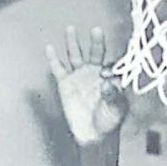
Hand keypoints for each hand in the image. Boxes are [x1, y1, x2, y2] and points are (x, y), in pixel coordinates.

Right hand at [46, 25, 128, 145]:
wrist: (93, 136)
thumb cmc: (109, 122)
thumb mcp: (116, 110)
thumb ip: (113, 96)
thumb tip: (106, 83)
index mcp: (110, 77)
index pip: (112, 64)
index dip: (111, 65)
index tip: (109, 70)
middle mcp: (95, 73)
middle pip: (95, 53)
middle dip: (96, 42)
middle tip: (96, 31)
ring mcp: (79, 77)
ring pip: (76, 55)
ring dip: (73, 42)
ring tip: (71, 29)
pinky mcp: (66, 84)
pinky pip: (58, 69)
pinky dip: (54, 59)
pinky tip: (50, 48)